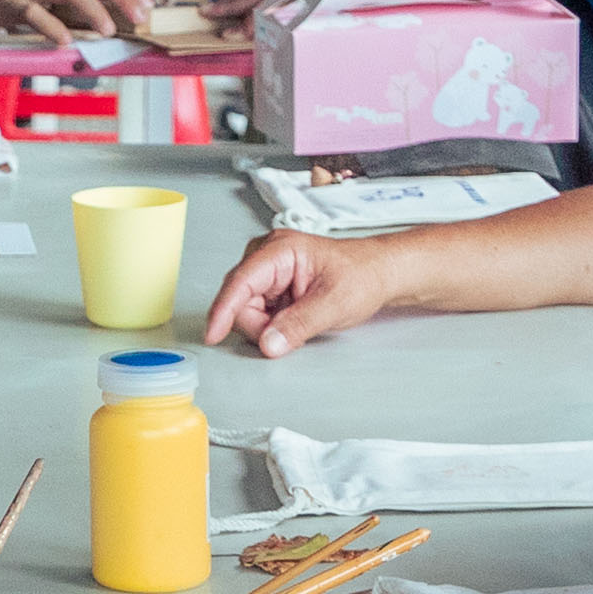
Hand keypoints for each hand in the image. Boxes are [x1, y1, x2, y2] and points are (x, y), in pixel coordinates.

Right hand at [203, 231, 406, 355]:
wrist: (379, 273)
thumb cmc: (362, 275)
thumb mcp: (334, 303)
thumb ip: (299, 325)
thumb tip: (268, 344)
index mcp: (280, 249)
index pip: (241, 281)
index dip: (224, 310)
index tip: (213, 335)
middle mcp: (267, 256)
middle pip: (240, 300)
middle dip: (260, 324)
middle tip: (292, 332)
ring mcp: (267, 271)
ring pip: (245, 310)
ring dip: (267, 326)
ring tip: (300, 320)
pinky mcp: (270, 285)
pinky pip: (256, 313)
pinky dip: (271, 324)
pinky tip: (293, 319)